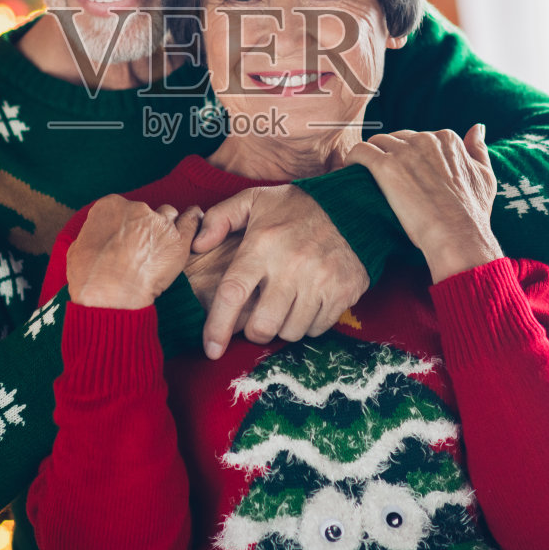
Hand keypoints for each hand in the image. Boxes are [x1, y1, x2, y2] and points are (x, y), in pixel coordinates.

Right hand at [66, 195, 200, 308]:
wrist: (109, 297)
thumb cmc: (89, 278)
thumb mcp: (77, 249)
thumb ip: (93, 235)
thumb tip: (97, 238)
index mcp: (109, 206)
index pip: (123, 208)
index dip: (125, 225)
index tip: (125, 239)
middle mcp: (136, 208)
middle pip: (147, 212)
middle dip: (145, 227)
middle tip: (142, 250)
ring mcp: (159, 222)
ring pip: (169, 217)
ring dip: (166, 229)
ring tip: (162, 248)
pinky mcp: (178, 239)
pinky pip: (192, 222)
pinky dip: (193, 222)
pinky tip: (194, 222)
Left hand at [192, 185, 368, 358]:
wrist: (352, 205)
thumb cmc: (296, 207)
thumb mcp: (253, 201)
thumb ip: (219, 219)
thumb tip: (196, 244)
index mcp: (262, 245)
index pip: (232, 294)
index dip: (218, 327)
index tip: (211, 348)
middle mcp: (291, 266)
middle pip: (262, 326)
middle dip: (253, 332)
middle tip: (256, 319)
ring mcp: (320, 281)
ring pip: (290, 332)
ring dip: (281, 328)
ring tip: (283, 307)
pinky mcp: (343, 291)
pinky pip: (317, 328)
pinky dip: (307, 324)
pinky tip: (305, 304)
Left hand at [344, 123, 503, 282]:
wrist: (458, 235)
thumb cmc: (472, 213)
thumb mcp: (484, 177)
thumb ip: (478, 149)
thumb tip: (477, 128)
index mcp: (447, 139)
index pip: (418, 138)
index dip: (410, 157)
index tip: (406, 175)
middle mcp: (426, 138)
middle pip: (396, 138)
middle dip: (391, 156)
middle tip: (387, 181)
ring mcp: (405, 151)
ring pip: (377, 142)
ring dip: (371, 157)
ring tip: (366, 178)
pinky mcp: (385, 166)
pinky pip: (360, 151)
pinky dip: (353, 160)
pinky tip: (351, 172)